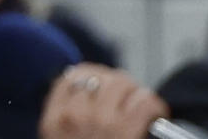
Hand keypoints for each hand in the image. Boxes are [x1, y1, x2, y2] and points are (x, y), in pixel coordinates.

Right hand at [38, 66, 166, 138]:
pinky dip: (154, 107)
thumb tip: (90, 86)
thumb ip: (73, 119)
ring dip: (137, 96)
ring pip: (125, 84)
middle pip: (104, 78)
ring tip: (138, 114)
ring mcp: (99, 122)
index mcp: (54, 123)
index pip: (72, 77)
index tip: (104, 87)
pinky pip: (145, 100)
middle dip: (120, 88)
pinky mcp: (124, 130)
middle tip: (127, 106)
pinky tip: (152, 118)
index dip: (94, 77)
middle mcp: (73, 118)